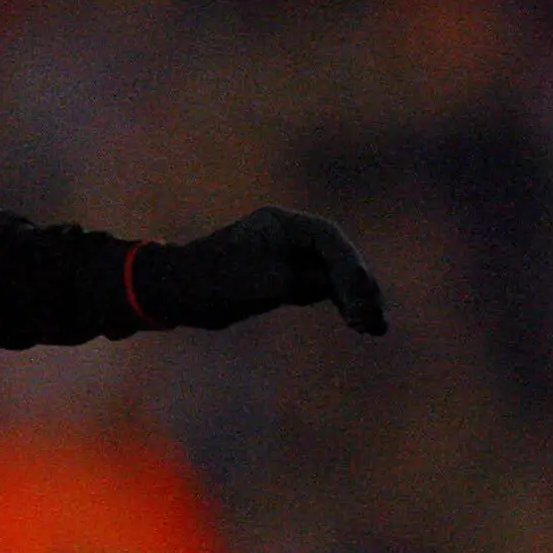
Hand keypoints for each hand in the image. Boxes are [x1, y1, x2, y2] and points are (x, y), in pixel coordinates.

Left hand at [147, 207, 386, 334]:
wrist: (175, 290)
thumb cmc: (208, 281)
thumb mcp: (253, 282)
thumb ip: (293, 280)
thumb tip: (328, 286)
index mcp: (281, 225)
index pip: (328, 240)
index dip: (350, 265)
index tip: (362, 291)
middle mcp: (290, 237)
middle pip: (338, 257)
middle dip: (360, 286)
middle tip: (375, 317)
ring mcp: (290, 258)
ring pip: (335, 276)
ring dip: (357, 299)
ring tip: (377, 327)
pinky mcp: (287, 280)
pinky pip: (323, 290)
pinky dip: (343, 305)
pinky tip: (361, 325)